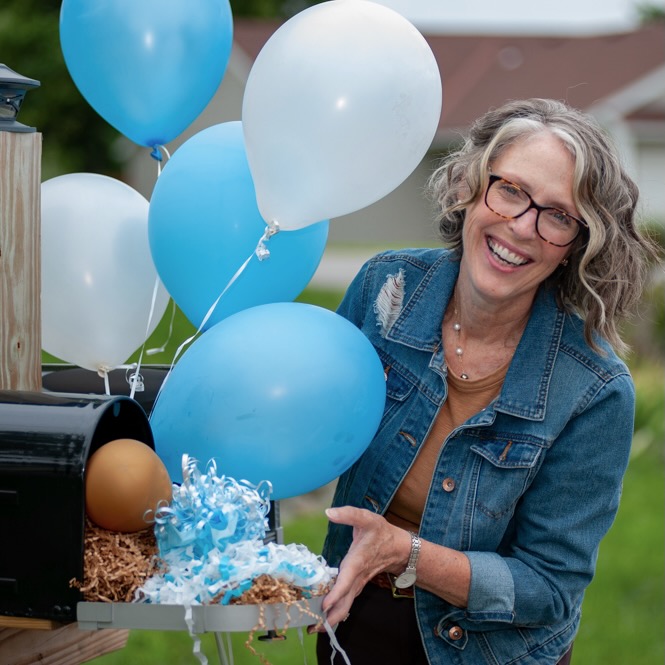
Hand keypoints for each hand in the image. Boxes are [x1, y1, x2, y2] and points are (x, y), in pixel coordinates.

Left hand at [316, 506, 411, 627]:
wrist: (399, 547)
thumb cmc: (381, 532)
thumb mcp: (367, 518)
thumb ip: (349, 514)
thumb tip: (329, 512)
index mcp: (357, 562)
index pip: (346, 582)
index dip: (336, 594)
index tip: (324, 606)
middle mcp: (357, 577)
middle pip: (345, 603)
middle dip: (330, 617)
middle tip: (312, 628)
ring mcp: (357, 584)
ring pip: (345, 606)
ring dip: (330, 618)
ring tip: (312, 628)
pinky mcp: (356, 586)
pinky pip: (345, 602)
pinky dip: (335, 611)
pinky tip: (323, 617)